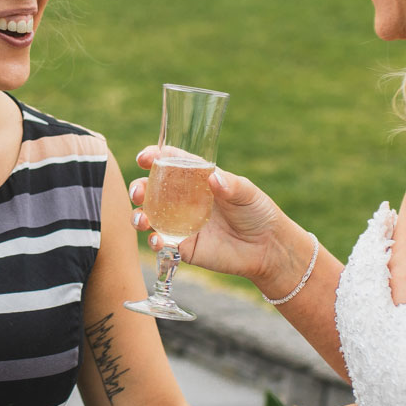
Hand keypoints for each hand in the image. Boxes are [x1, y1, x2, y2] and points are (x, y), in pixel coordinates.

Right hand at [129, 146, 304, 293]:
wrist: (267, 248)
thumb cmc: (258, 212)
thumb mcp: (247, 193)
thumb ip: (230, 185)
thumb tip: (213, 179)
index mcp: (197, 179)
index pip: (170, 163)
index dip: (154, 157)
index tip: (145, 157)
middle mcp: (184, 200)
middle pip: (152, 189)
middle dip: (138, 188)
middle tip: (138, 192)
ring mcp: (181, 223)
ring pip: (150, 216)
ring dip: (139, 215)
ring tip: (141, 219)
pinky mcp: (183, 247)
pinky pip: (161, 243)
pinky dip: (154, 241)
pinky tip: (157, 240)